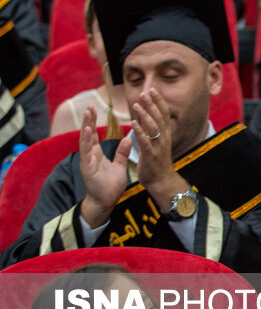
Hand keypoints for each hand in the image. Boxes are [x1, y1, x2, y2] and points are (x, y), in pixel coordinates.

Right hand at [79, 107, 132, 227]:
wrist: (106, 202)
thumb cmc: (110, 186)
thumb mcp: (119, 165)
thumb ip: (121, 152)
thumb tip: (127, 138)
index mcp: (96, 155)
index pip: (94, 136)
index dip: (93, 123)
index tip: (94, 110)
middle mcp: (90, 156)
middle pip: (87, 135)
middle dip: (88, 121)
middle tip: (89, 107)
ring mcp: (87, 161)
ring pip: (85, 140)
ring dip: (86, 126)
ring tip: (87, 113)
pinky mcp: (87, 167)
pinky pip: (86, 152)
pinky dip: (87, 140)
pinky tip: (88, 130)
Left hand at [132, 88, 186, 210]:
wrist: (162, 181)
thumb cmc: (157, 162)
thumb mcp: (159, 143)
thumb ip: (154, 130)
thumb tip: (149, 117)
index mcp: (165, 134)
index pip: (163, 114)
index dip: (158, 101)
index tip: (152, 90)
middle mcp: (164, 138)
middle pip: (159, 117)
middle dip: (152, 104)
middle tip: (145, 92)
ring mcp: (158, 146)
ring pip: (153, 127)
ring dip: (145, 114)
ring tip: (137, 104)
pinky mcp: (151, 155)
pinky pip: (145, 141)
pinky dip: (140, 131)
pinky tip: (133, 123)